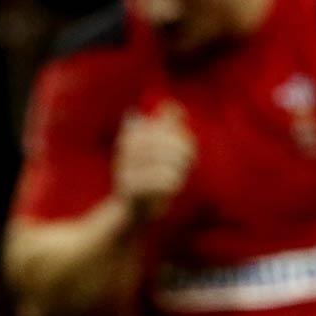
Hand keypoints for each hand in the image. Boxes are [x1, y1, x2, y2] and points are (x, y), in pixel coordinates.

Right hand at [113, 102, 194, 219]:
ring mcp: (126, 169)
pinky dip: (174, 184)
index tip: (189, 149)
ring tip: (179, 176)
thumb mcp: (155, 148)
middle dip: (184, 152)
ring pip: (168, 163)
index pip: (165, 127)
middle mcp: (125, 149)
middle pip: (167, 143)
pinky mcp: (130, 189)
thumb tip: (172, 105)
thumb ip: (164, 126)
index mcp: (131, 134)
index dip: (182, 137)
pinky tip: (173, 188)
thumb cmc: (147, 175)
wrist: (130, 210)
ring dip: (179, 170)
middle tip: (190, 162)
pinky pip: (164, 181)